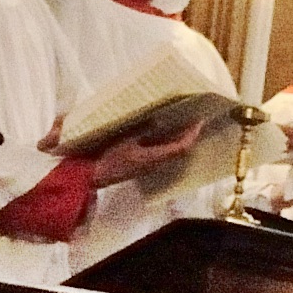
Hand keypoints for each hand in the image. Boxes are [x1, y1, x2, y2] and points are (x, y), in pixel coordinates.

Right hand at [86, 118, 214, 188]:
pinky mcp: (142, 164)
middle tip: (192, 118)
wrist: (94, 175)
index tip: (199, 121)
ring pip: (171, 151)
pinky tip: (161, 130)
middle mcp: (156, 163)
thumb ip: (141, 129)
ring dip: (178, 137)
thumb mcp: (124, 140)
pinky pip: (161, 151)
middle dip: (188, 134)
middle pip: (180, 149)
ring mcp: (150, 165)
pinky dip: (166, 140)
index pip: (181, 146)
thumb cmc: (108, 158)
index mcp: (154, 157)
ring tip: (180, 121)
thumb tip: (155, 118)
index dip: (192, 134)